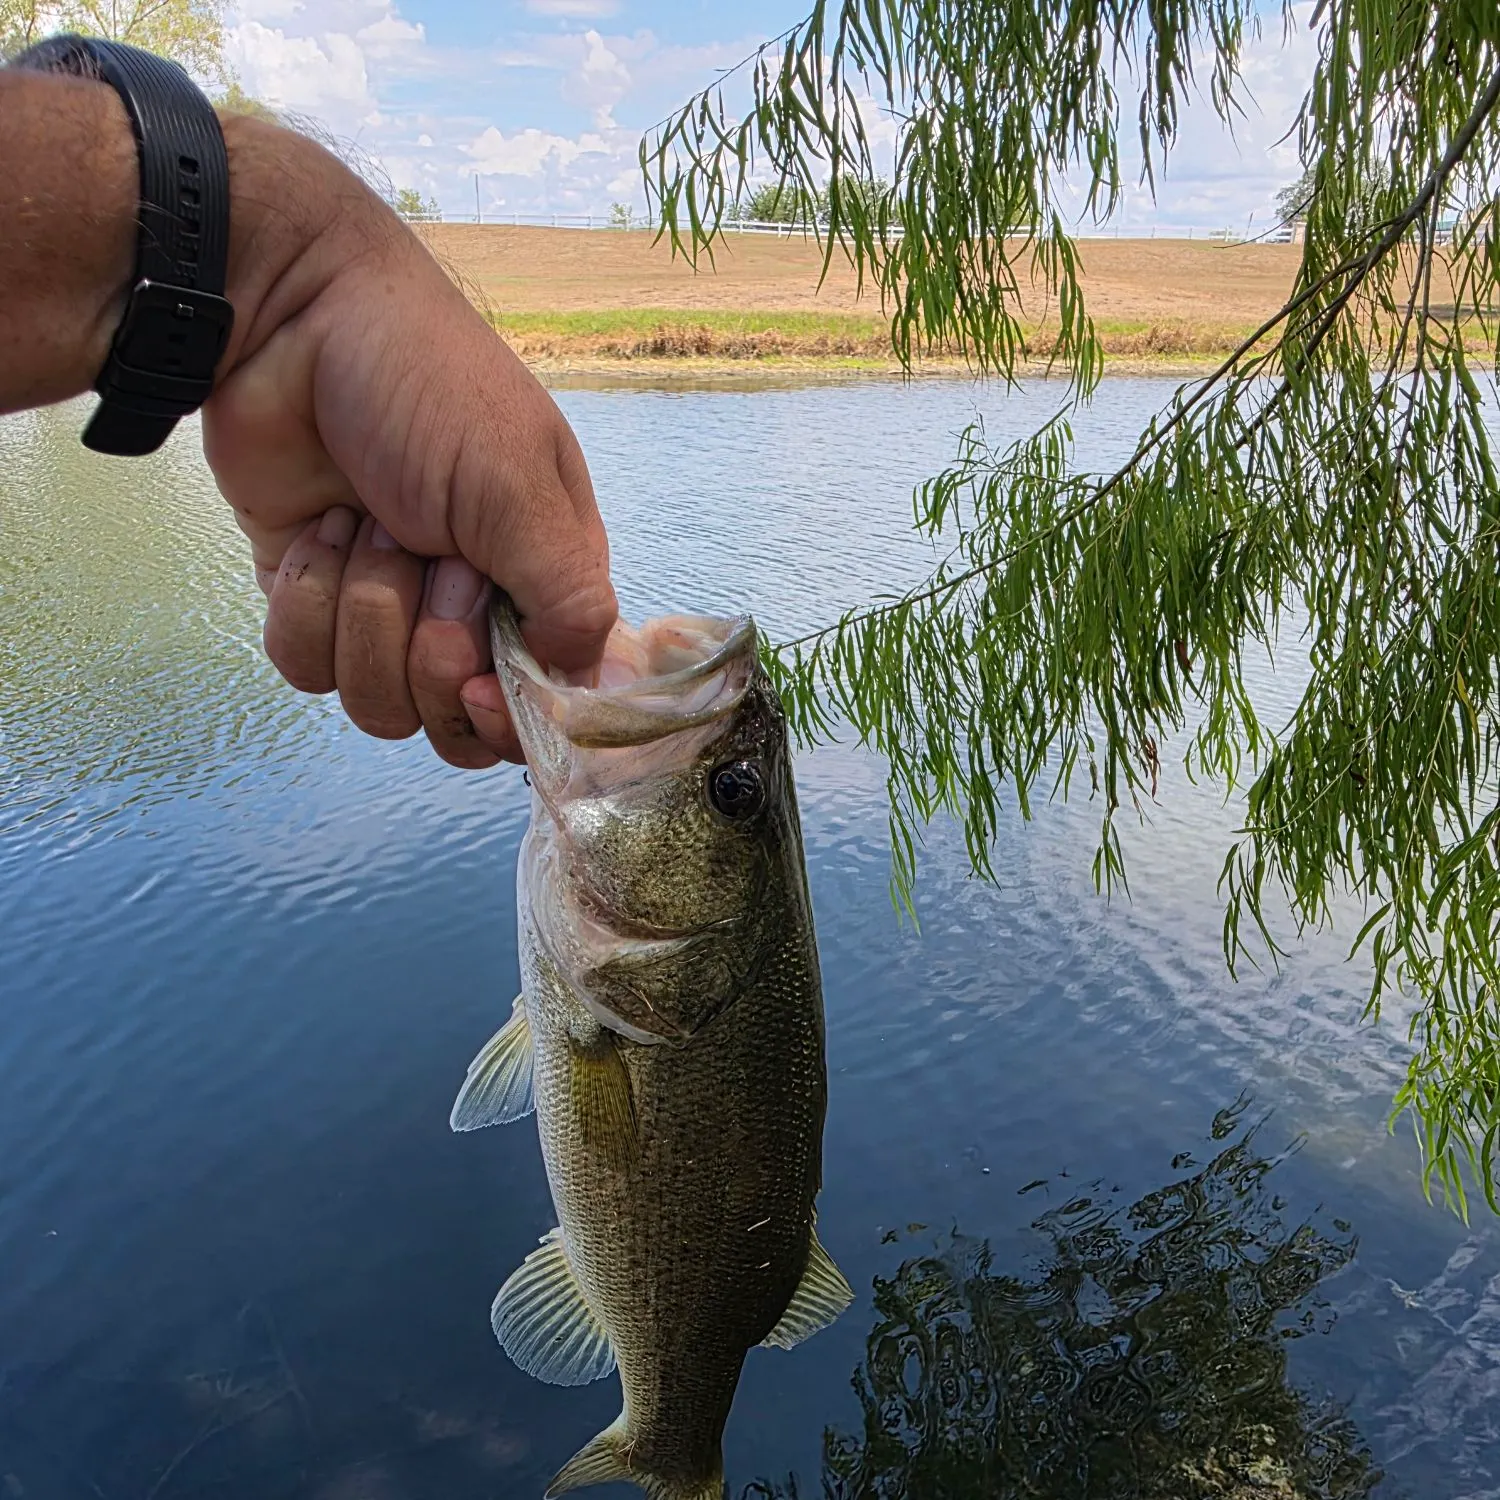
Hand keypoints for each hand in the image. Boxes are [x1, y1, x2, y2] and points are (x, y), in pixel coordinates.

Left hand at [201, 115, 615, 766]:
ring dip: (364, 612)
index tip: (476, 683)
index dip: (507, 715)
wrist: (289, 318)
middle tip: (424, 561)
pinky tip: (319, 530)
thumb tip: (589, 687)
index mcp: (542, 580)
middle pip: (453, 720)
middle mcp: (470, 609)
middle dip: (426, 649)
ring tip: (367, 525)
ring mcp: (387, 611)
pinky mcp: (313, 603)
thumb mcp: (520, 486)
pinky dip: (305, 603)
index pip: (543, 702)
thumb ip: (570, 598)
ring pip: (376, 702)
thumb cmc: (428, 385)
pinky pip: (306, 669)